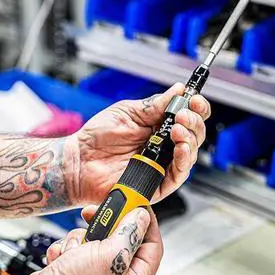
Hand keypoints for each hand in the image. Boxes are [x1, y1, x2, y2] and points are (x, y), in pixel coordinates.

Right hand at [0, 207, 161, 274]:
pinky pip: (80, 247)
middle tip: (94, 214)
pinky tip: (63, 258)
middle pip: (123, 238)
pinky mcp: (81, 270)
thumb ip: (130, 232)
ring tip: (74, 250)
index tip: (136, 204)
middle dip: (105, 227)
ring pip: (99, 239)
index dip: (145, 222)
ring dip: (82, 238)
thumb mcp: (110, 254)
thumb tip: (142, 217)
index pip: (152, 245)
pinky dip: (69, 248)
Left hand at [70, 83, 210, 204]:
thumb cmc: (98, 137)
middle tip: (183, 115)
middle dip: (194, 122)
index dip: (196, 108)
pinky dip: (184, 160)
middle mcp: (165, 145)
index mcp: (160, 126)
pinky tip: (180, 148)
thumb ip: (154, 104)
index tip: (194, 99)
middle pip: (195, 134)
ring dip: (190, 139)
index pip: (189, 117)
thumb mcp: (128, 112)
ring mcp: (162, 164)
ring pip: (191, 153)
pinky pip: (179, 174)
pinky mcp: (158, 183)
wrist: (78, 161)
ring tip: (178, 129)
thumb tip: (178, 90)